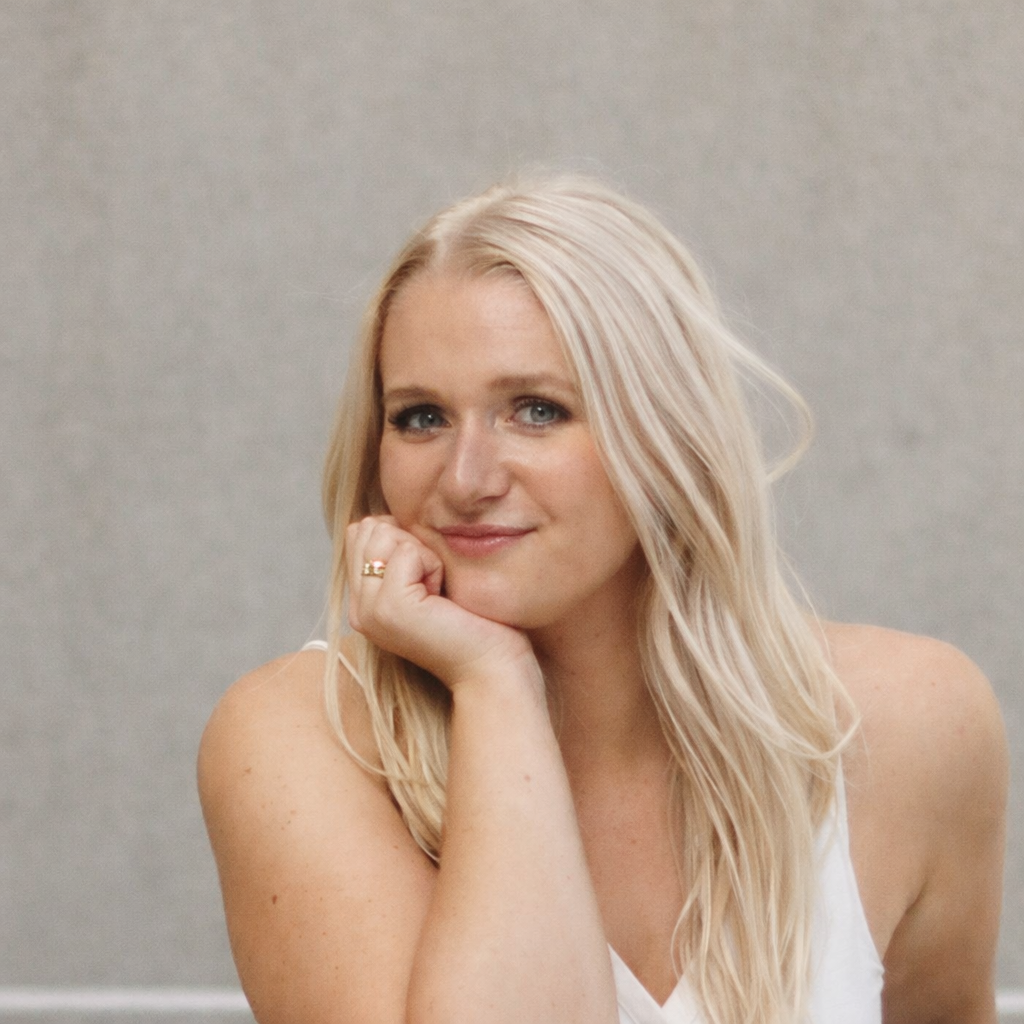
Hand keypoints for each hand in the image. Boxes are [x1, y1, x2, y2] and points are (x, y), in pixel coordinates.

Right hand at [346, 517, 538, 691]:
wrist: (492, 668)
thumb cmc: (475, 623)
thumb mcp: (430, 580)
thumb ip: (402, 553)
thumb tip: (385, 518)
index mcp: (364, 602)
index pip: (360, 532)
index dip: (402, 538)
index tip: (430, 578)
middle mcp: (359, 608)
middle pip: (368, 528)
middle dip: (411, 543)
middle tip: (436, 586)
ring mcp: (370, 610)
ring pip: (383, 534)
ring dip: (423, 553)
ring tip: (439, 592)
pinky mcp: (390, 608)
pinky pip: (406, 551)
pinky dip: (433, 564)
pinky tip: (443, 597)